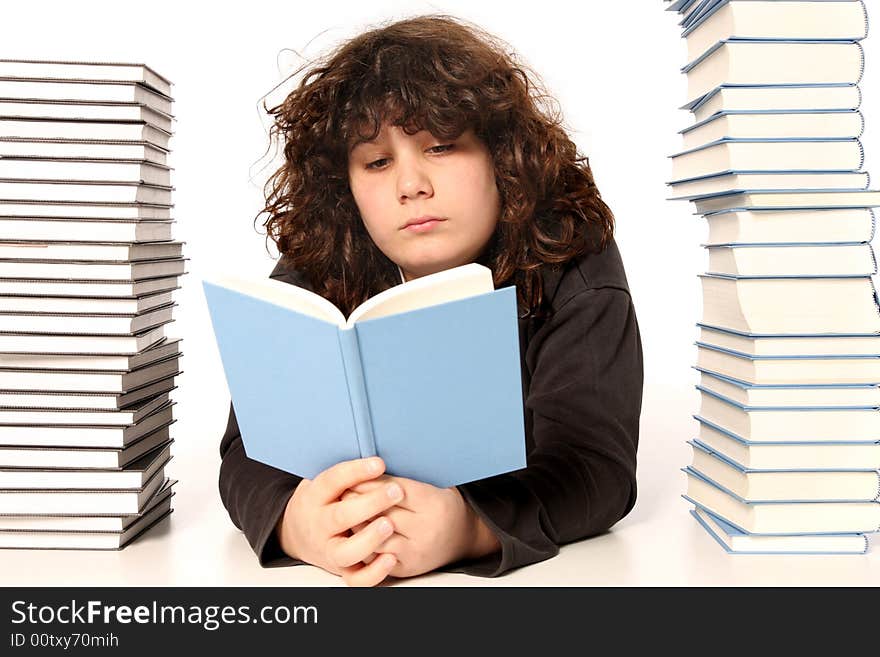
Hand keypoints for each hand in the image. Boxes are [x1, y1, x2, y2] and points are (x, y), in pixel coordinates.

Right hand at [275, 457, 404, 586]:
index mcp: (316, 497)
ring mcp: (330, 550)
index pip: (333, 481)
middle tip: (395, 491)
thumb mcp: (327, 484)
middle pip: (340, 517)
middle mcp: (320, 525)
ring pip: (346, 552)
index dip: (356, 472)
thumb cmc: (325, 501)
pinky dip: (373, 573)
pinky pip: (356, 579)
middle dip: (369, 504)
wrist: (298, 533)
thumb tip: (379, 460)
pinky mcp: (341, 570)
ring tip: (389, 524)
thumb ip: (349, 475)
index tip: (379, 463)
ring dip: (369, 539)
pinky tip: (391, 558)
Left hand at [343, 476, 500, 578]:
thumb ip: (410, 475)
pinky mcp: (406, 568)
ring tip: (344, 512)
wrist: (463, 538)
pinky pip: (376, 558)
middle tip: (342, 491)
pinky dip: (362, 545)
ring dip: (356, 525)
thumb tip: (374, 461)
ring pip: (375, 539)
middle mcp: (426, 530)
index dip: (371, 482)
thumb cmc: (442, 505)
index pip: (394, 490)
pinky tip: (354, 533)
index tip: (354, 475)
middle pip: (382, 514)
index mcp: (434, 504)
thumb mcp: (436, 484)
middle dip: (358, 502)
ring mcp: (416, 552)